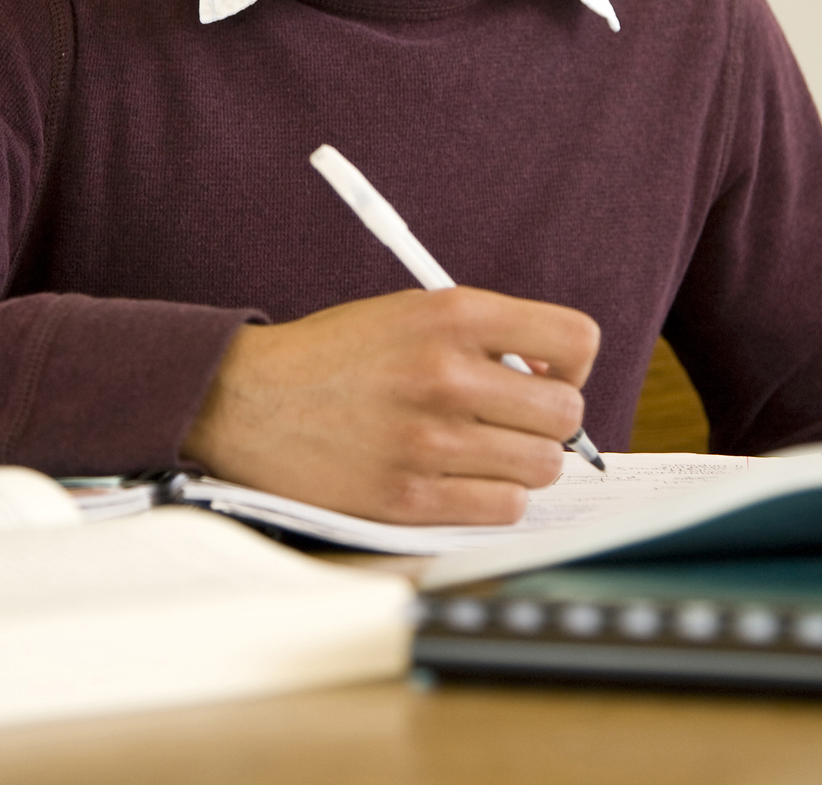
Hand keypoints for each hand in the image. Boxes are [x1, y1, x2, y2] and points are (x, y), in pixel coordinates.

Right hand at [180, 287, 599, 524]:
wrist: (247, 400)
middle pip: (566, 414)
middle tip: (511, 421)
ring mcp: (429, 440)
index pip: (575, 339)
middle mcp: (447, 374)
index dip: (571, 364)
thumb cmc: (333, 357)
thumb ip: (484, 335)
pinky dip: (493, 499)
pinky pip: (503, 508)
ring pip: (541, 466)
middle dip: (547, 421)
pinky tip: (459, 480)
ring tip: (480, 451)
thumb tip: (553, 376)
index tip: (546, 376)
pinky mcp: (410, 497)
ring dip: (521, 463)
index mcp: (452, 316)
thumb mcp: (409, 313)